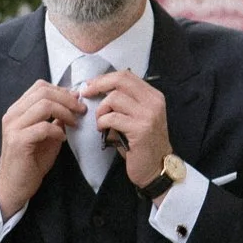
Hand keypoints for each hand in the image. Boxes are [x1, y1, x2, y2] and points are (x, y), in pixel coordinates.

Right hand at [0, 81, 81, 218]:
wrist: (14, 187)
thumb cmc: (30, 162)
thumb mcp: (46, 136)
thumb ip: (55, 119)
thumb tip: (72, 104)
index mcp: (17, 110)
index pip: (40, 87)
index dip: (62, 90)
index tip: (77, 101)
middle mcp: (12, 115)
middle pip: (43, 92)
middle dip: (67, 99)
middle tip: (81, 110)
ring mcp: (13, 127)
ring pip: (44, 105)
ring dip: (65, 112)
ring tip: (74, 123)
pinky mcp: (18, 141)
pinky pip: (43, 127)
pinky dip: (57, 130)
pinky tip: (62, 139)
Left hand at [78, 68, 171, 188]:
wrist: (156, 167)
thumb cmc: (141, 143)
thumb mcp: (137, 116)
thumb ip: (125, 101)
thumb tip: (97, 88)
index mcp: (153, 96)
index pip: (126, 75)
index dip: (105, 78)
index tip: (91, 85)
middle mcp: (153, 102)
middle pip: (120, 80)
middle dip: (99, 85)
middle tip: (86, 94)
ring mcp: (148, 115)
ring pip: (114, 98)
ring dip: (101, 109)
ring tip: (100, 121)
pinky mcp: (141, 129)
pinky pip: (112, 118)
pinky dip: (102, 122)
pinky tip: (103, 130)